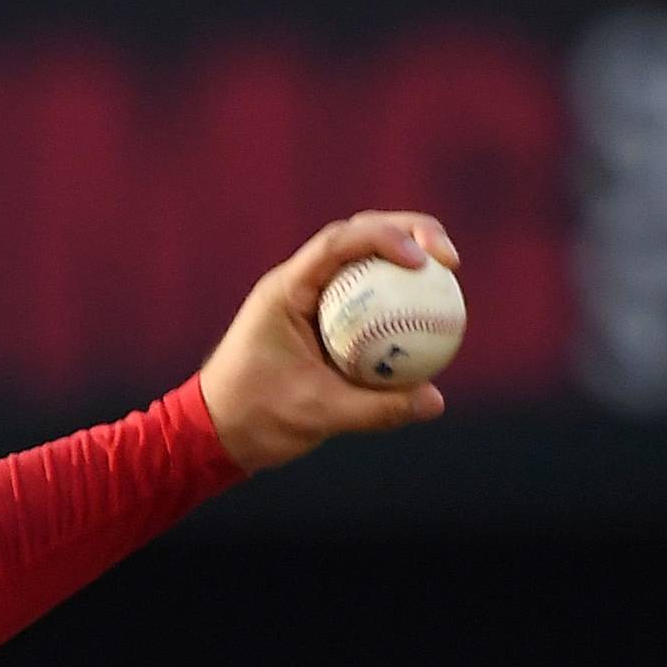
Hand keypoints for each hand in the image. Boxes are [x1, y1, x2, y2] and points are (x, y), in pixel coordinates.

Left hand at [199, 211, 460, 472]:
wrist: (216, 433)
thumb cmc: (255, 419)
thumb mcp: (317, 415)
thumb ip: (376, 409)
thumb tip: (435, 401)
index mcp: (285, 291)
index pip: (337, 244)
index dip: (384, 238)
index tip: (422, 260)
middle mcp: (298, 284)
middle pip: (359, 235)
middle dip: (409, 233)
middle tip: (449, 260)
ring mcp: (311, 299)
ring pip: (365, 262)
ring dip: (407, 259)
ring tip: (449, 275)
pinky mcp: (323, 319)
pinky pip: (367, 298)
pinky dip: (397, 298)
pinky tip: (431, 313)